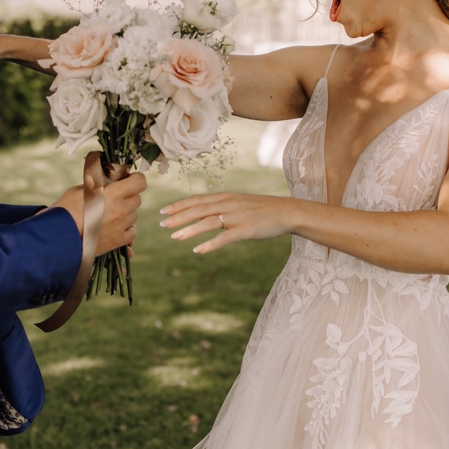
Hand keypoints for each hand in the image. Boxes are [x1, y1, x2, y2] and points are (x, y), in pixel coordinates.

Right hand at [50, 171, 147, 257]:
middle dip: (127, 196)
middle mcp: (120, 210)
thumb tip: (107, 181)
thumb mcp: (80, 190)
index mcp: (112, 194)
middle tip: (113, 198)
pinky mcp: (118, 241)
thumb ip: (98, 185)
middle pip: (136, 199)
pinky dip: (126, 230)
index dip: (135, 179)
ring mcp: (121, 227)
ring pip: (134, 216)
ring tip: (108, 215)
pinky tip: (114, 228)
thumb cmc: (66, 210)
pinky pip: (131, 233)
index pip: (139, 182)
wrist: (58, 238)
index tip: (128, 179)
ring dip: (125, 214)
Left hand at [159, 192, 292, 253]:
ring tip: (175, 237)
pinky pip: (225, 238)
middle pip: (199, 210)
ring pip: (209, 222)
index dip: (179, 205)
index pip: (197, 200)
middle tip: (161, 224)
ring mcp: (237, 217)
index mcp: (226, 197)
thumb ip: (221, 208)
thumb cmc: (261, 209)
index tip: (162, 211)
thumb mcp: (238, 204)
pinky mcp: (247, 230)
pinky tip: (198, 251)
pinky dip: (210, 244)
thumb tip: (202, 215)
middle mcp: (229, 204)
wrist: (287, 212)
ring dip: (191, 230)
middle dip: (179, 217)